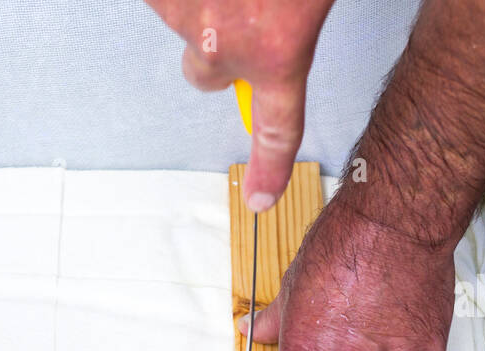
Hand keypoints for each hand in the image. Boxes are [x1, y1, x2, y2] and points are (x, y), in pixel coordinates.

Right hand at [144, 0, 334, 210]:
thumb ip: (300, 19)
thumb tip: (290, 23)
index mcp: (278, 50)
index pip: (277, 130)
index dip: (269, 169)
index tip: (261, 198)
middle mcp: (223, 45)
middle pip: (206, 72)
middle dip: (219, 47)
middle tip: (241, 7)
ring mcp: (185, 18)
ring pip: (186, 25)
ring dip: (206, 2)